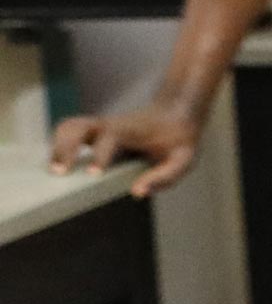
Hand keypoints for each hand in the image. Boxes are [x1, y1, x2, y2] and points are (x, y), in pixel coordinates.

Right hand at [49, 101, 203, 195]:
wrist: (176, 111)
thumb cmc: (179, 137)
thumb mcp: (183, 159)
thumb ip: (164, 176)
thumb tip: (137, 192)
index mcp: (132, 131)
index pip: (109, 138)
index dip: (100, 155)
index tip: (92, 175)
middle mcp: (111, 125)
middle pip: (78, 126)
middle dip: (65, 147)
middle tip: (59, 173)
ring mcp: (100, 125)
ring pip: (69, 125)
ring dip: (58, 145)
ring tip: (56, 170)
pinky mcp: (95, 130)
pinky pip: (70, 130)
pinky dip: (59, 143)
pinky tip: (61, 164)